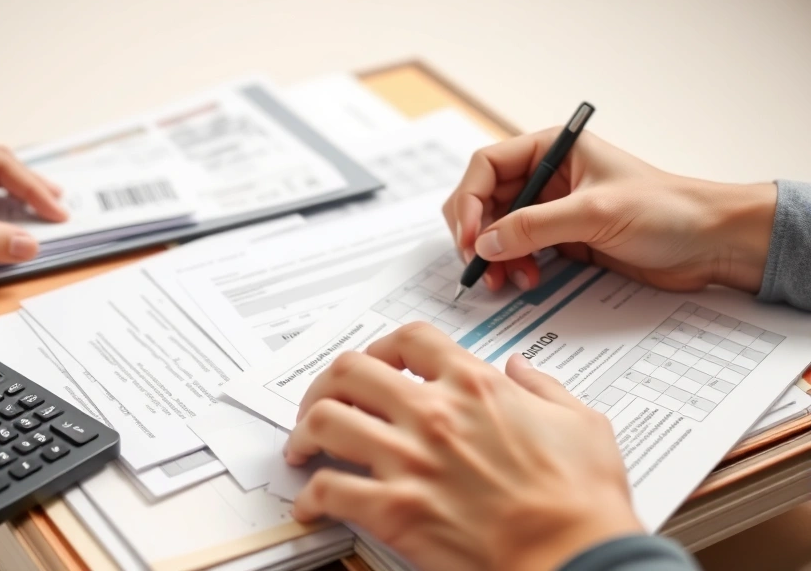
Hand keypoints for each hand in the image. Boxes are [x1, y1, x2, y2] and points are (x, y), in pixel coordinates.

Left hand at [286, 323, 642, 570]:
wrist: (578, 560)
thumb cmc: (582, 502)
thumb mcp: (582, 423)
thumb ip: (543, 387)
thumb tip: (521, 367)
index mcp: (476, 386)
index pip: (410, 338)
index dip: (383, 347)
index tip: (376, 363)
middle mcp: (434, 414)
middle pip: (350, 371)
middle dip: (326, 383)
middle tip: (322, 402)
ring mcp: (410, 460)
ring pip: (325, 421)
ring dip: (304, 432)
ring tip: (303, 447)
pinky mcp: (395, 510)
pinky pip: (329, 490)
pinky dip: (310, 498)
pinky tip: (311, 506)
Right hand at [442, 129, 776, 293]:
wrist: (711, 243)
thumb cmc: (667, 210)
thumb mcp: (595, 213)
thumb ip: (535, 226)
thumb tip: (484, 243)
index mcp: (552, 149)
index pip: (486, 166)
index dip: (468, 201)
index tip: (469, 237)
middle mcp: (546, 176)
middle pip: (484, 200)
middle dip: (477, 234)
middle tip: (479, 265)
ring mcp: (553, 209)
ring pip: (498, 230)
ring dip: (494, 256)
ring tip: (506, 280)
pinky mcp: (563, 239)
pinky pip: (520, 251)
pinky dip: (514, 267)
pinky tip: (527, 280)